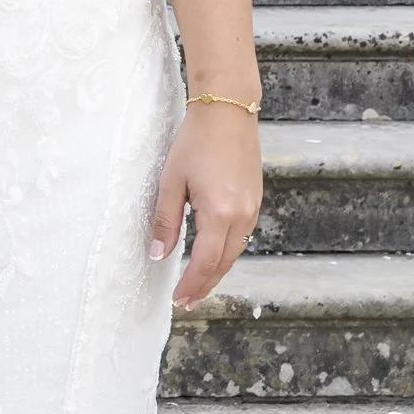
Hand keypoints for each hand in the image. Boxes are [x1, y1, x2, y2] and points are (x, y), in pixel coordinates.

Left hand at [150, 104, 261, 307]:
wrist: (227, 112)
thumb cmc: (196, 142)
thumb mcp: (171, 182)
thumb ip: (165, 221)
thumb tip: (158, 254)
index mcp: (220, 213)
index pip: (206, 261)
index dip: (192, 284)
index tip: (179, 299)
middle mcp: (242, 215)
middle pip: (224, 263)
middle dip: (205, 284)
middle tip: (187, 301)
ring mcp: (252, 208)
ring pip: (235, 251)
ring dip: (216, 271)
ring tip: (197, 285)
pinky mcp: (255, 200)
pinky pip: (241, 236)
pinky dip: (226, 252)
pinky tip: (212, 256)